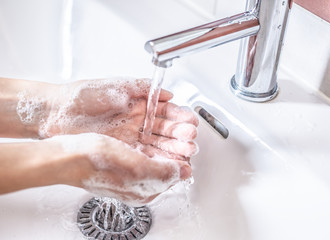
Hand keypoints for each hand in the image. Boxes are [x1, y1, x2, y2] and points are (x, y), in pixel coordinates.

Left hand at [41, 78, 198, 158]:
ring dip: (172, 149)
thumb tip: (168, 92)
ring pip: (156, 144)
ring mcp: (130, 137)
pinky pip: (143, 155)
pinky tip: (169, 162)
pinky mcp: (121, 149)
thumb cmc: (83, 96)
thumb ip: (142, 88)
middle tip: (191, 140)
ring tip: (186, 153)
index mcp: (138, 104)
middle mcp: (137, 122)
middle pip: (164, 130)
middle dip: (180, 135)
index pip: (165, 111)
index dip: (179, 117)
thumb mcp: (116, 86)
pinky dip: (157, 159)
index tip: (191, 122)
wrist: (56, 113)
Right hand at [48, 133, 191, 205]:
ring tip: (179, 123)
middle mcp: (139, 178)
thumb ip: (163, 172)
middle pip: (167, 159)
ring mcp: (130, 165)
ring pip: (157, 148)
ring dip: (170, 135)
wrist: (68, 155)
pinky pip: (144, 142)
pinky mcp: (122, 153)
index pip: (174, 173)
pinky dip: (153, 131)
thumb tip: (183, 171)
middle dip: (180, 144)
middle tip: (189, 131)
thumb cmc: (95, 163)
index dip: (184, 156)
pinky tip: (155, 121)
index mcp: (145, 188)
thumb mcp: (136, 169)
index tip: (191, 142)